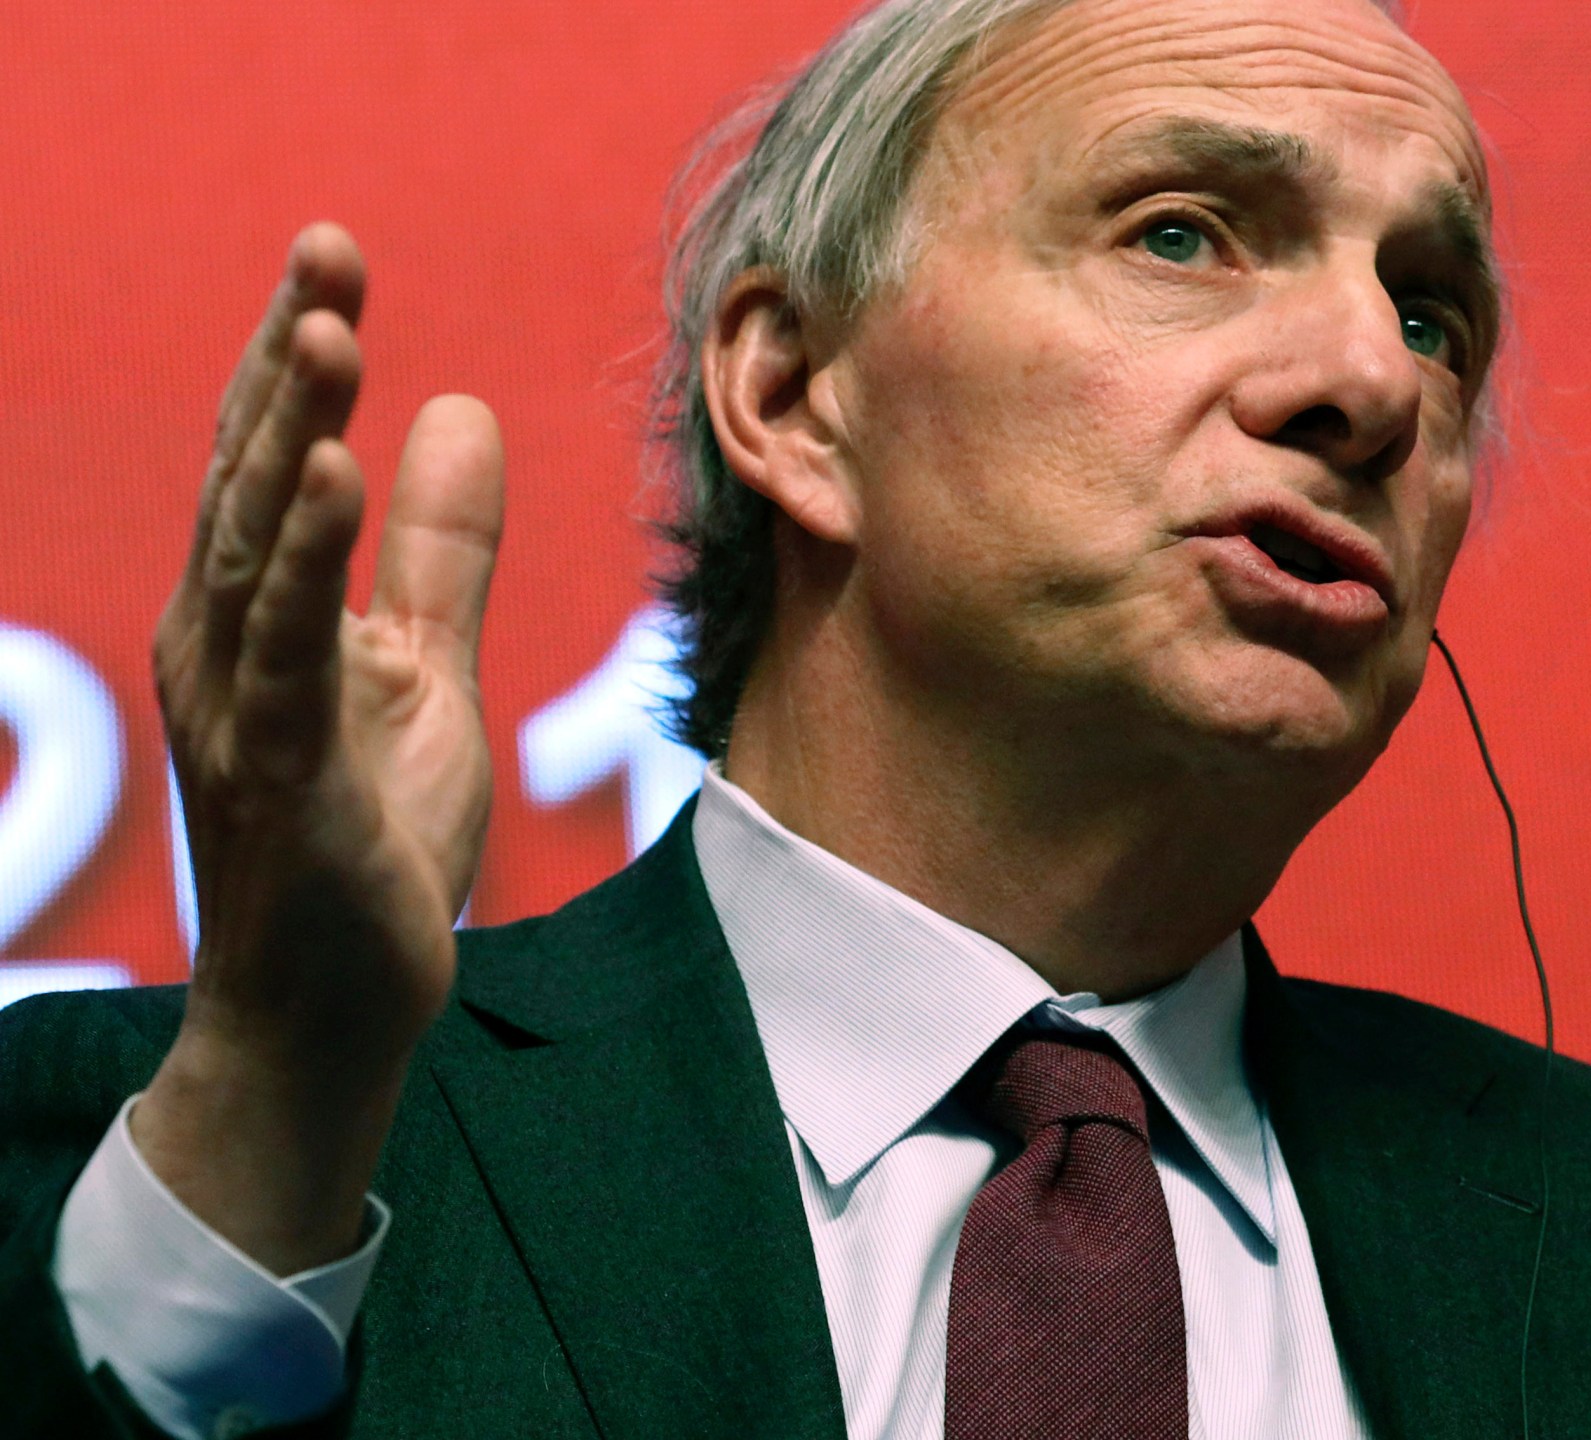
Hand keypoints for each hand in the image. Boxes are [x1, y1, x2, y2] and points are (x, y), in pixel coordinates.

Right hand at [131, 224, 504, 1274]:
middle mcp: (221, 646)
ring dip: (285, 435)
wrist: (339, 1012)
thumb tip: (461, 410)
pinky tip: (326, 479)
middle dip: (285, 361)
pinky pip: (286, 653)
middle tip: (328, 250)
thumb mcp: (425, 671)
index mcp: (254, 615)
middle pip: (247, 475)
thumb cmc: (369, 842)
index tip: (336, 257)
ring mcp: (237, 712)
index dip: (299, 353)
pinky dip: (302, 562)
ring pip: (251, 550)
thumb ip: (441, 552)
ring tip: (328, 335)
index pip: (271, 457)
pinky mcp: (278, 777)